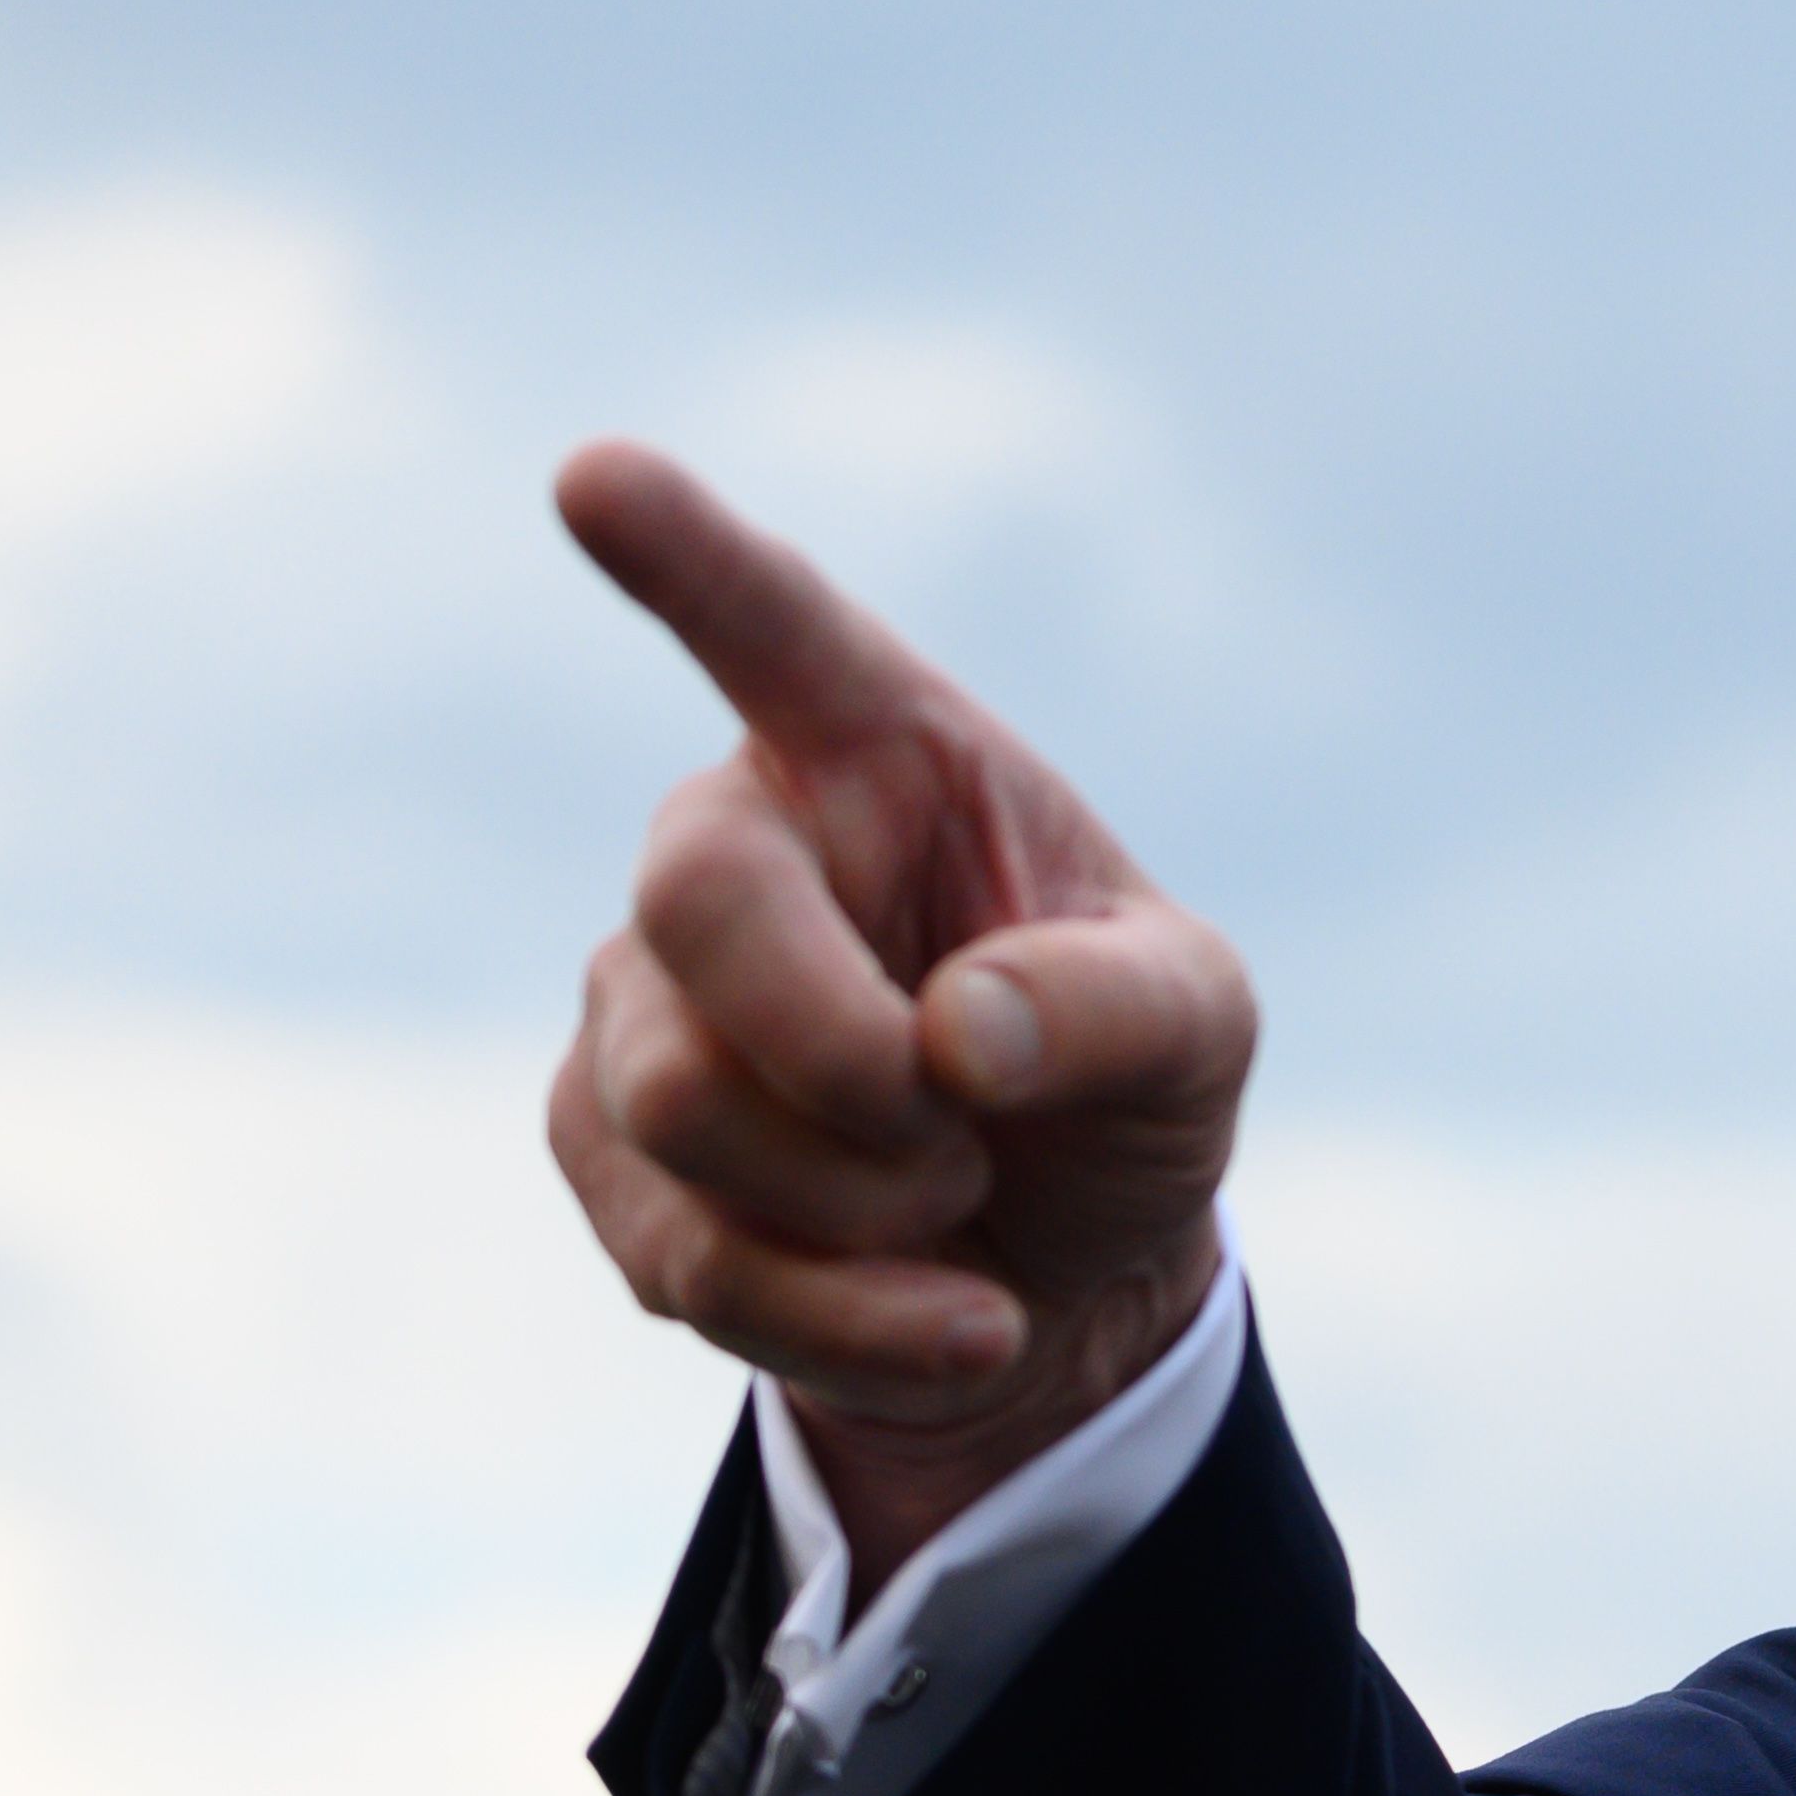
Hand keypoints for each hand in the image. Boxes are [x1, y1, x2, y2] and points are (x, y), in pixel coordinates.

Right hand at [543, 441, 1255, 1586]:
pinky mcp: (604, 1151)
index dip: (689, 559)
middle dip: (849, 1057)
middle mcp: (737, 848)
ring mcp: (642, 1000)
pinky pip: (683, 1255)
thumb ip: (1118, 1010)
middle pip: (698, 911)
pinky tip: (951, 1321)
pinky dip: (848, 1319)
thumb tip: (957, 1036)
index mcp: (884, 759)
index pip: (778, 634)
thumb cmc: (1121, 1085)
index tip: (598, 474)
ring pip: (678, 1104)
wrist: (1058, 1273)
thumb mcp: (1197, 1033)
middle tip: (967, 1132)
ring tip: (962, 1203)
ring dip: (865, 1203)